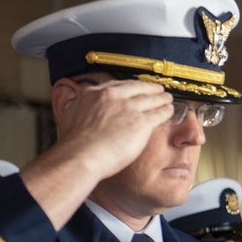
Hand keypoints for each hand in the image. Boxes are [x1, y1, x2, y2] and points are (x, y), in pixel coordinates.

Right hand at [54, 78, 174, 181]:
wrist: (81, 156)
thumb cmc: (74, 145)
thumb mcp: (72, 116)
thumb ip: (83, 109)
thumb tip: (85, 110)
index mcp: (93, 93)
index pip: (117, 85)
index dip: (129, 87)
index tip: (135, 88)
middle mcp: (112, 96)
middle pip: (136, 88)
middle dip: (149, 88)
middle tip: (157, 89)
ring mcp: (128, 108)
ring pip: (150, 99)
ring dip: (161, 98)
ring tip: (167, 98)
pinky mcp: (141, 122)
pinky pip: (159, 113)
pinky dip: (166, 111)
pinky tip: (170, 111)